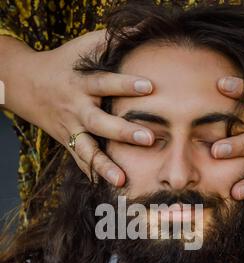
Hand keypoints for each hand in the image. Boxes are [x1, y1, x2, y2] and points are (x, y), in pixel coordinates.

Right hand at [29, 30, 154, 184]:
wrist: (26, 85)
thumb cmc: (63, 64)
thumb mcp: (82, 48)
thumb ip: (110, 41)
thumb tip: (143, 26)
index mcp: (81, 84)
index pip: (104, 83)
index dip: (125, 84)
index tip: (149, 86)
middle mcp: (76, 109)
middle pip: (99, 123)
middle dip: (123, 132)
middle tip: (149, 139)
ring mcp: (70, 130)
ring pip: (87, 150)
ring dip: (104, 166)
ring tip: (122, 180)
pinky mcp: (68, 143)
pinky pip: (80, 162)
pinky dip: (92, 175)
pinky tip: (108, 189)